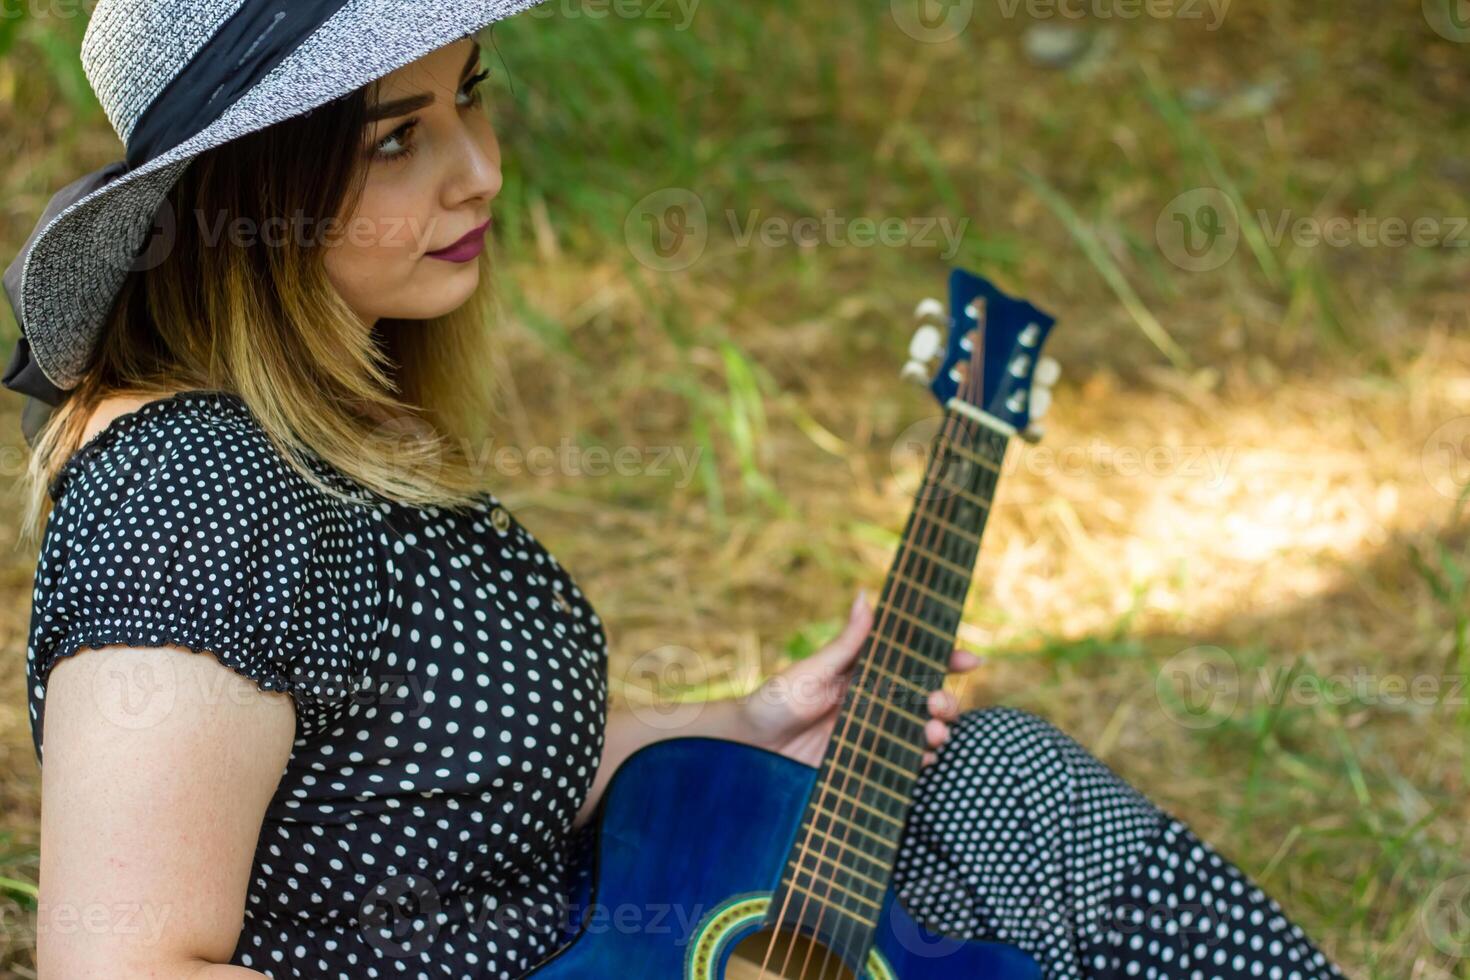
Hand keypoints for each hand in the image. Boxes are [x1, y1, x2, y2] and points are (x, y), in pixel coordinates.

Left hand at [738, 589, 983, 768]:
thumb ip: (846, 642)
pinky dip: (921, 761)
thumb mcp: (811, 670)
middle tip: (939, 706)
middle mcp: (875, 701)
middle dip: (945, 700)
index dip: (946, 658)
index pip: (913, 661)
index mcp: (865, 672)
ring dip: (937, 730)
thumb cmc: (775, 700)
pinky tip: (925, 760)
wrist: (747, 748)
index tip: (972, 659)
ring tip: (934, 733)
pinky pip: (903, 762)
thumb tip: (866, 595)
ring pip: (921, 730)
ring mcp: (873, 733)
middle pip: (926, 697)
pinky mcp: (866, 763)